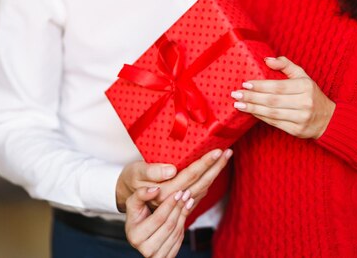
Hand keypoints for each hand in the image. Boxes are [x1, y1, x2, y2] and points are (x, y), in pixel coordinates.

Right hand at [116, 149, 232, 211]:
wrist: (127, 194)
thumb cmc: (131, 178)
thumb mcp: (136, 171)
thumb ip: (152, 171)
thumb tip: (172, 170)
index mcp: (164, 192)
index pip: (190, 175)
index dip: (205, 163)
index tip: (218, 151)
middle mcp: (174, 200)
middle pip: (201, 183)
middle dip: (216, 167)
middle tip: (228, 152)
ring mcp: (178, 204)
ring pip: (202, 189)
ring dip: (215, 173)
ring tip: (225, 158)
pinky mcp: (180, 204)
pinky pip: (199, 194)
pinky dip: (208, 181)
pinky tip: (214, 171)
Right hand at [125, 187, 194, 257]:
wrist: (139, 232)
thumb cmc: (137, 216)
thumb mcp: (133, 203)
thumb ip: (141, 194)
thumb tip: (156, 189)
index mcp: (135, 236)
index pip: (158, 218)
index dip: (170, 204)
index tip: (178, 192)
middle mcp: (145, 249)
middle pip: (169, 226)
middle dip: (179, 208)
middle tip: (186, 194)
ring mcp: (156, 256)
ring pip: (176, 233)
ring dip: (184, 215)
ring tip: (188, 201)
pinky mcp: (165, 257)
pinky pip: (179, 240)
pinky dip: (183, 225)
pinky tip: (184, 213)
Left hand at [231, 56, 334, 138]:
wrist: (328, 119)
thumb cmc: (311, 94)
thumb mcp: (303, 76)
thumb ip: (285, 65)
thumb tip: (266, 60)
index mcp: (305, 86)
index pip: (278, 86)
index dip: (260, 85)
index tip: (245, 84)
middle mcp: (304, 102)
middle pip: (273, 100)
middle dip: (252, 97)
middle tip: (236, 94)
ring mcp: (301, 118)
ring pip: (272, 113)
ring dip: (253, 109)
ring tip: (238, 105)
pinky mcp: (297, 130)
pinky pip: (275, 123)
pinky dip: (261, 117)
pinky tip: (250, 112)